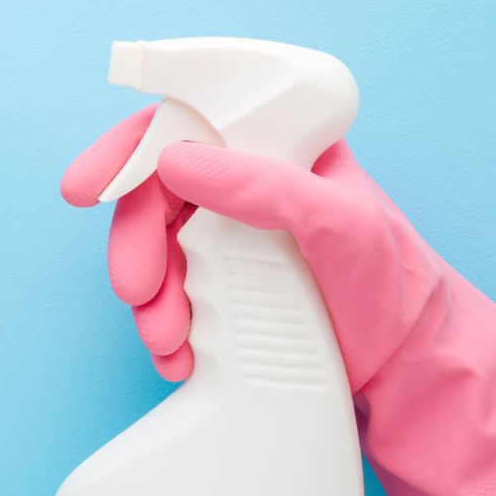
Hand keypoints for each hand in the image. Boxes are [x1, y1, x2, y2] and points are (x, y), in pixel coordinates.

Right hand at [61, 106, 495, 495]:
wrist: (410, 371)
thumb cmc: (394, 286)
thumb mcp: (339, 223)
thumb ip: (263, 185)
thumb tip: (179, 160)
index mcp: (275, 146)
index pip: (185, 124)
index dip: (127, 151)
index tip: (85, 187)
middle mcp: (247, 185)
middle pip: (155, 196)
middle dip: (135, 246)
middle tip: (138, 291)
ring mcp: (234, 240)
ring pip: (157, 252)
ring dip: (148, 298)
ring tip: (167, 339)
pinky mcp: (228, 291)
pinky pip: (172, 299)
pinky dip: (163, 329)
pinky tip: (180, 357)